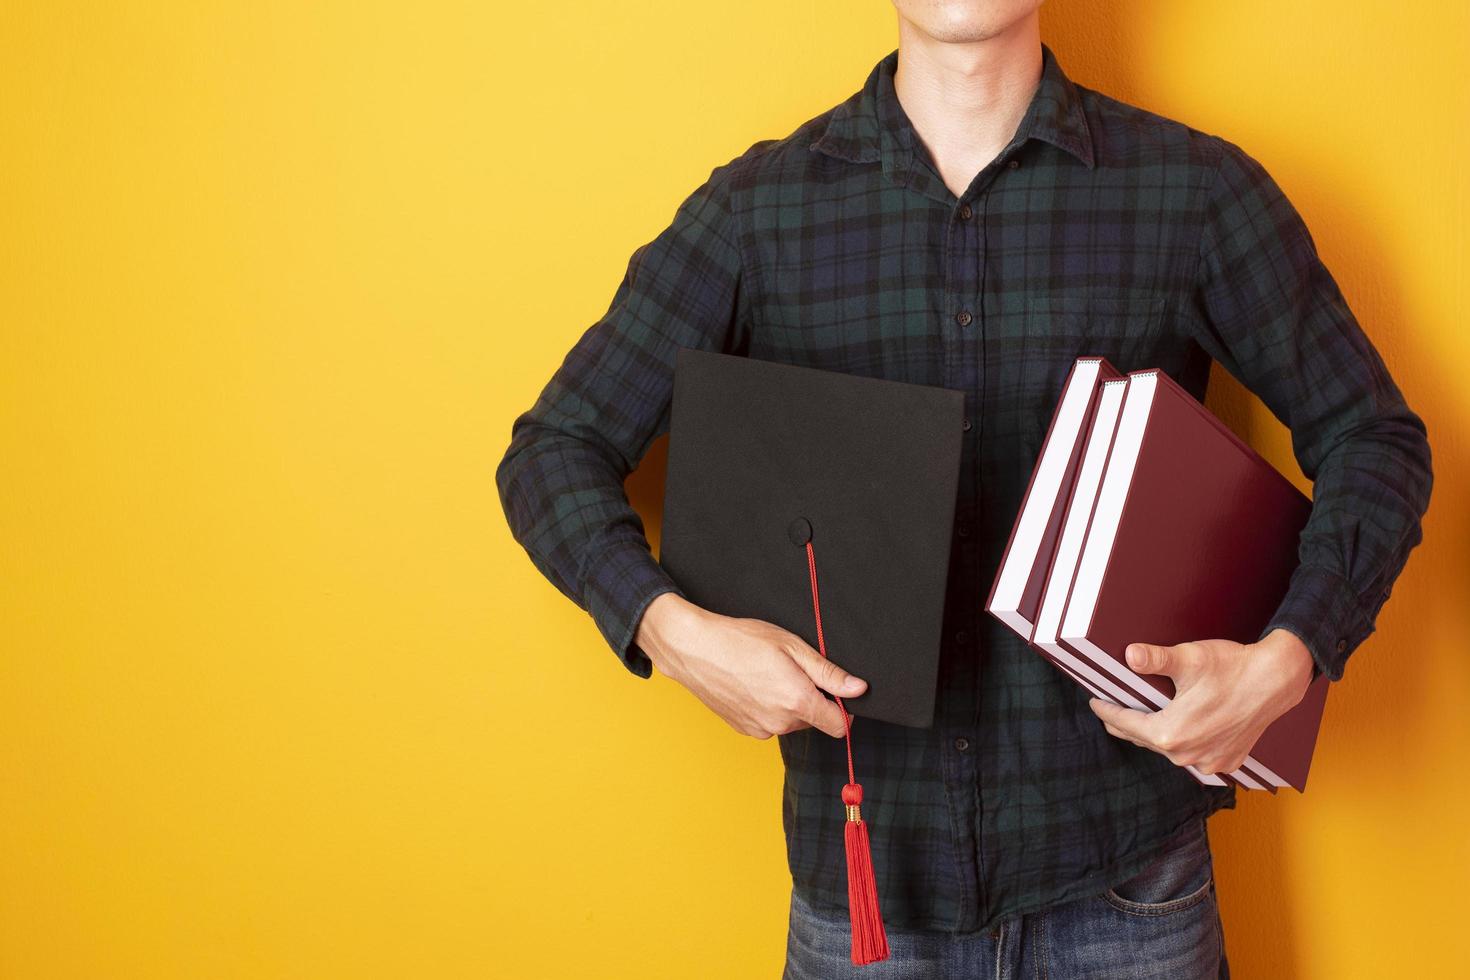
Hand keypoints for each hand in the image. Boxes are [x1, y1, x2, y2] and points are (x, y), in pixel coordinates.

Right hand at [634, 592, 866, 739]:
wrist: (694, 649)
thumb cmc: (741, 640)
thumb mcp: (792, 647)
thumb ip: (828, 673)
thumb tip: (858, 689)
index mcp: (797, 703)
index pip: (839, 726)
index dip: (844, 709)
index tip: (836, 691)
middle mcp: (780, 723)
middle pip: (814, 721)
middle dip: (811, 700)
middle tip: (791, 669)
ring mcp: (760, 729)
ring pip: (790, 722)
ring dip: (788, 704)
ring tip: (767, 674)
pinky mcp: (744, 729)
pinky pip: (769, 723)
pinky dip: (768, 708)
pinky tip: (753, 684)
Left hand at [1086, 629, 1316, 775]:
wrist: (1277, 680)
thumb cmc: (1232, 667)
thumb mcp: (1189, 659)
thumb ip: (1155, 659)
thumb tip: (1129, 655)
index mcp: (1171, 734)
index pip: (1125, 724)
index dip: (1107, 711)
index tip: (1095, 702)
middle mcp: (1187, 755)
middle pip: (1144, 739)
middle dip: (1127, 723)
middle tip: (1112, 709)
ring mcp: (1209, 762)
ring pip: (1169, 750)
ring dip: (1155, 735)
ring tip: (1142, 718)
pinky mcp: (1227, 761)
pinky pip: (1194, 755)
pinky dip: (1183, 743)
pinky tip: (1178, 730)